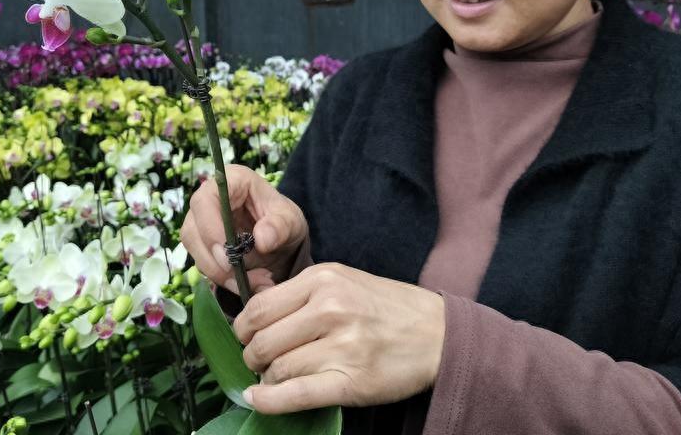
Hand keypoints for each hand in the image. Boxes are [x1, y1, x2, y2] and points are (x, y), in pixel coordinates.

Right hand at [180, 164, 308, 293]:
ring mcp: (201, 224)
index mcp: (231, 181)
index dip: (210, 227)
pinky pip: (203, 265)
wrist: (282, 242)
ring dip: (220, 274)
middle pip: (192, 229)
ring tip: (254, 282)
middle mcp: (209, 200)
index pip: (206, 199)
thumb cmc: (284, 221)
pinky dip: (224, 280)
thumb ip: (281, 227)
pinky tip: (246, 285)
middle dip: (215, 259)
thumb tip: (262, 239)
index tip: (228, 253)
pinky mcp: (202, 246)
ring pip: (194, 251)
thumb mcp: (291, 221)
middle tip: (241, 277)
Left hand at [232, 262, 445, 414]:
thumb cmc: (386, 307)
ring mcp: (342, 347)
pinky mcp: (351, 382)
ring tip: (274, 377)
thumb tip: (253, 314)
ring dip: (267, 378)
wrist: (438, 333)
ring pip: (277, 369)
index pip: (259, 308)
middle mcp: (330, 309)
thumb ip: (301, 292)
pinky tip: (259, 398)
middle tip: (258, 360)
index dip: (243, 327)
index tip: (245, 336)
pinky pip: (295, 395)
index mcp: (323, 280)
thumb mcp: (342, 280)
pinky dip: (269, 401)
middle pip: (262, 340)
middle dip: (252, 356)